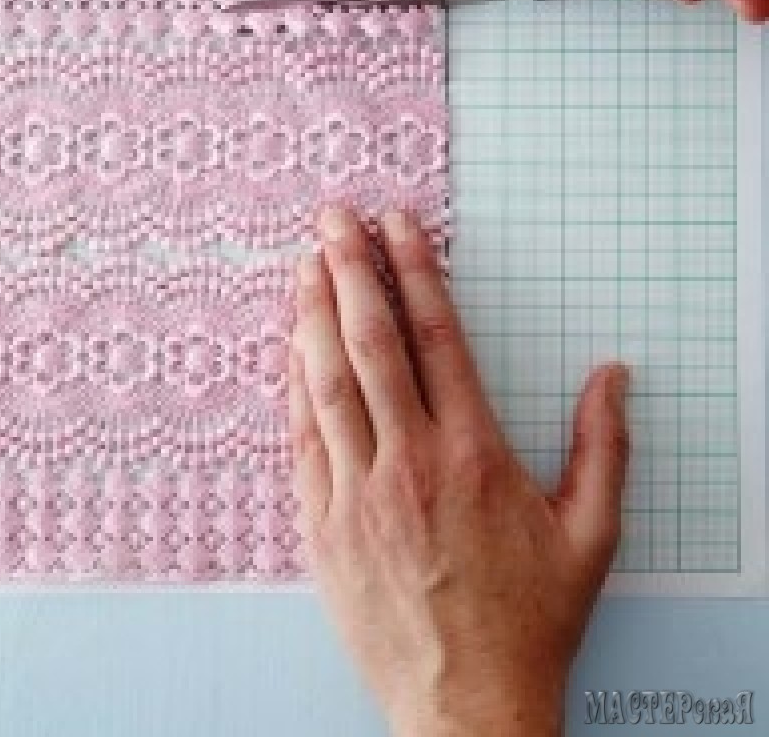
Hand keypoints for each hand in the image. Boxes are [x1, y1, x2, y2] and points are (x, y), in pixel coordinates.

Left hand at [290, 206, 629, 736]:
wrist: (468, 705)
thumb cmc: (529, 620)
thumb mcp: (591, 535)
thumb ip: (604, 447)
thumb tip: (613, 375)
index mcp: (472, 454)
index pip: (435, 336)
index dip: (414, 270)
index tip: (397, 225)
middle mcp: (408, 462)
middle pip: (370, 342)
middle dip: (348, 269)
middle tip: (333, 217)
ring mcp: (356, 493)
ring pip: (326, 381)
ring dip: (313, 314)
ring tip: (305, 263)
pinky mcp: (321, 525)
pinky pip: (301, 438)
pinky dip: (294, 384)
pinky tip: (291, 347)